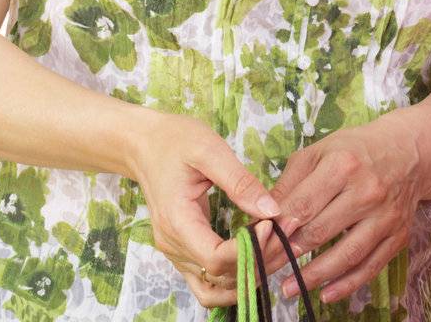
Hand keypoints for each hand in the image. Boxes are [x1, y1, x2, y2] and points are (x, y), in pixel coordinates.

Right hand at [123, 111, 281, 307]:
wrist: (145, 144)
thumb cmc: (176, 141)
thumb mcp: (210, 151)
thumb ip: (240, 182)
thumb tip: (271, 211)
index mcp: (176, 221)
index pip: (215, 258)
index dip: (249, 249)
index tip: (273, 224)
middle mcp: (172, 245)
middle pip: (219, 276)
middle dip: (257, 261)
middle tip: (285, 233)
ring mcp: (175, 252)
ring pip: (214, 288)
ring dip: (247, 278)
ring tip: (275, 249)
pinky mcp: (182, 250)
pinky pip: (207, 281)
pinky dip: (233, 278)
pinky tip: (256, 258)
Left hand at [269, 112, 424, 304]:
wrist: (407, 151)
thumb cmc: (355, 150)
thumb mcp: (319, 152)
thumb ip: (289, 184)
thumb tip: (261, 217)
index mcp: (343, 164)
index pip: (302, 205)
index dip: (277, 230)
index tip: (256, 247)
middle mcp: (367, 190)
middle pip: (320, 231)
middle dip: (287, 255)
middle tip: (263, 270)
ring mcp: (386, 215)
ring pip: (346, 254)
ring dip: (314, 276)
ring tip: (287, 288)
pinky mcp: (399, 234)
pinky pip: (371, 266)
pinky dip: (348, 284)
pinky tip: (326, 294)